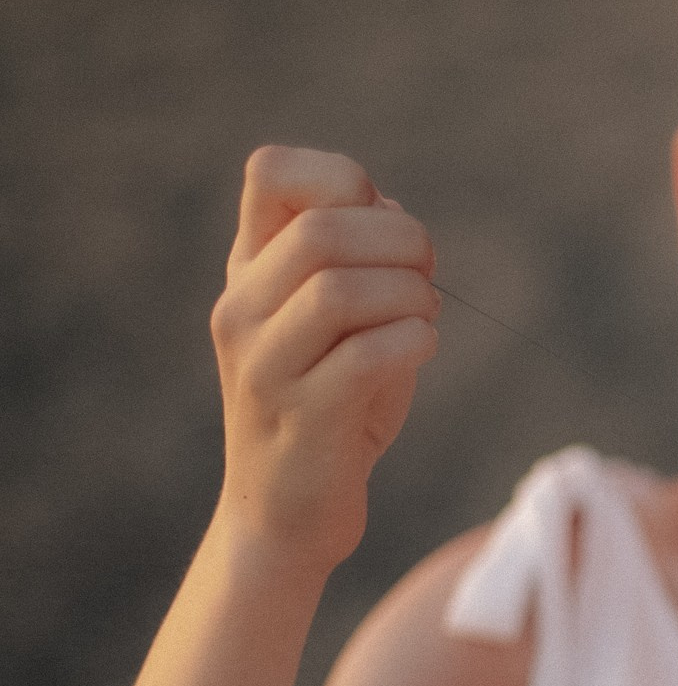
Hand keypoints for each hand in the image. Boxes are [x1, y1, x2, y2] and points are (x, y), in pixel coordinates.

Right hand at [209, 146, 440, 571]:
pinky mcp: (302, 418)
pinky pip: (368, 355)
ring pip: (340, 291)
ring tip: (424, 318)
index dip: (343, 176)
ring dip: (411, 296)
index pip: (270, 171)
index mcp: (250, 272)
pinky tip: (421, 350)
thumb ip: (358, 259)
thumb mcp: (340, 322)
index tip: (380, 222)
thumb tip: (389, 207)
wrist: (288, 514)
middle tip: (426, 279)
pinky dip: (414, 342)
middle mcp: (242, 310)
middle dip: (402, 242)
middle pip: (321, 230)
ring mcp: (264, 365)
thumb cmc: (334, 406)